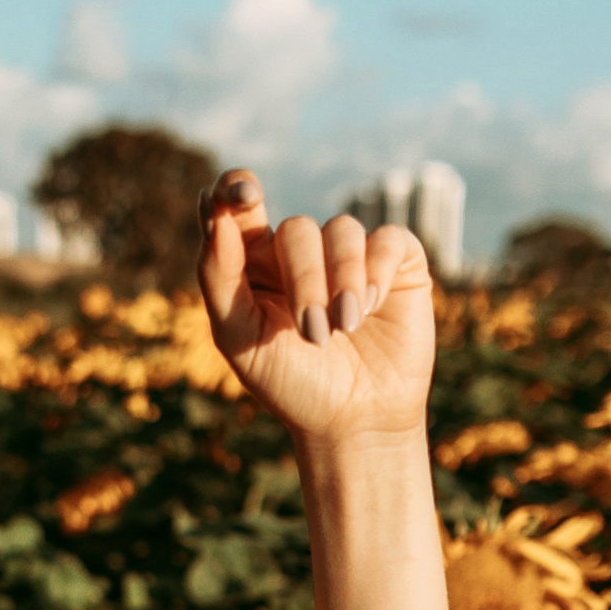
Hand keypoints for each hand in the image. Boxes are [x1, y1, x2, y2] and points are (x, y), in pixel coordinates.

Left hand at [196, 169, 434, 447]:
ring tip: (343, 330)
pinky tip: (372, 308)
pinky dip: (376, 272)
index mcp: (255, 262)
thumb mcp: (239, 338)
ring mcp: (349, 253)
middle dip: (303, 280)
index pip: (239, 205)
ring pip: (342, 230)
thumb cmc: (292, 384)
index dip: (237, 187)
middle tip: (312, 333)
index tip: (244, 193)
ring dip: (340, 283)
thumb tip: (214, 211)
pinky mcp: (395, 260)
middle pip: (296, 229)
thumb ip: (218, 276)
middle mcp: (302, 251)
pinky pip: (386, 238)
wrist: (354, 422)